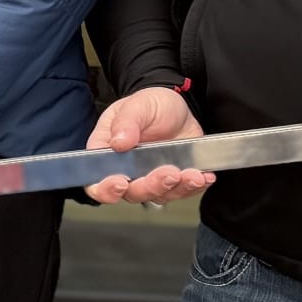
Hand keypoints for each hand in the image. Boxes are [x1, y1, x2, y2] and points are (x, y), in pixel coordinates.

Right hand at [82, 87, 210, 206]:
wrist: (176, 108)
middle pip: (132, 193)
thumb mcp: (137, 105)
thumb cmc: (149, 105)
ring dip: (176, 189)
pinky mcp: (175, 181)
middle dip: (150, 187)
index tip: (120, 183)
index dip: (106, 189)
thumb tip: (118, 142)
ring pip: (159, 196)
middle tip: (167, 173)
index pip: (97, 182)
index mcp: (108, 155)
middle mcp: (127, 172)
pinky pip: (183, 191)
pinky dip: (194, 187)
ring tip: (192, 175)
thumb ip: (126, 122)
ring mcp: (151, 178)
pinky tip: (203, 177)